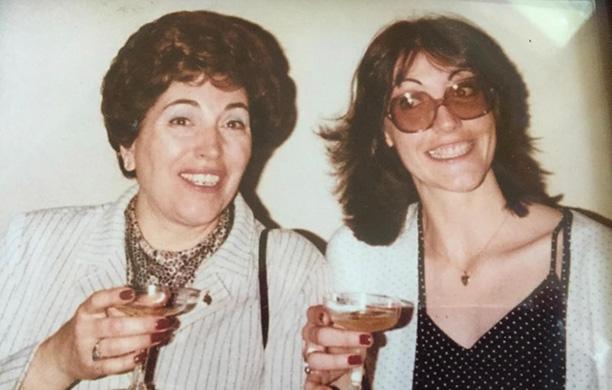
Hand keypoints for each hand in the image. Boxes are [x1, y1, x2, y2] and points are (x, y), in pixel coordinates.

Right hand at [22, 286, 177, 388]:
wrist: (65, 354)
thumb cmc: (95, 326)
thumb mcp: (107, 311)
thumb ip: (133, 303)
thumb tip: (162, 297)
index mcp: (88, 310)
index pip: (99, 300)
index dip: (115, 296)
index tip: (132, 293)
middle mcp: (85, 328)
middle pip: (115, 326)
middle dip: (143, 323)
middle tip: (164, 321)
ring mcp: (87, 349)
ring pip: (116, 346)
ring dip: (142, 341)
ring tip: (161, 335)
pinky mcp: (92, 367)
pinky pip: (113, 365)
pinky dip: (130, 360)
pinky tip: (144, 353)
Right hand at [302, 305, 371, 388]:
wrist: (346, 361)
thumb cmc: (348, 341)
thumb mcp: (353, 329)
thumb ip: (358, 324)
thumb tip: (377, 321)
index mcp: (318, 322)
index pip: (313, 313)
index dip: (320, 313)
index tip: (330, 316)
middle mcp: (311, 339)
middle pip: (319, 335)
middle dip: (343, 337)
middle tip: (364, 339)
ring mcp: (311, 358)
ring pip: (315, 359)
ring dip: (336, 360)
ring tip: (356, 360)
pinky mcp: (313, 377)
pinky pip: (311, 385)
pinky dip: (320, 388)